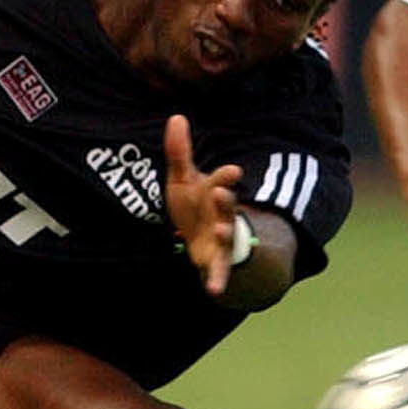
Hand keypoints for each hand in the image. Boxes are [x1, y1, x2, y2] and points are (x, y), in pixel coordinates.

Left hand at [163, 115, 242, 295]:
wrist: (202, 239)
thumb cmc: (194, 206)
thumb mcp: (183, 179)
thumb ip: (180, 152)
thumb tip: (176, 117)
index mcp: (214, 192)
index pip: (221, 181)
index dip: (226, 177)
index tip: (231, 171)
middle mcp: (222, 214)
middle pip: (227, 206)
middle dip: (226, 200)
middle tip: (223, 192)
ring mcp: (221, 239)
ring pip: (227, 235)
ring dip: (225, 232)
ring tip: (221, 230)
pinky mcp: (216, 262)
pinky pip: (219, 272)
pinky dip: (217, 281)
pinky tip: (213, 291)